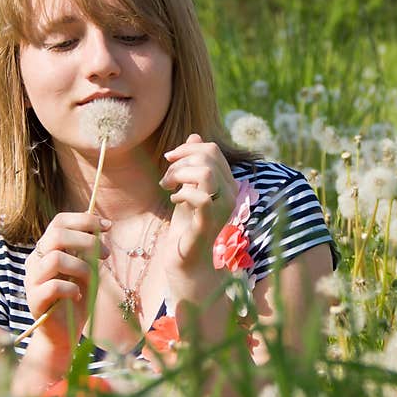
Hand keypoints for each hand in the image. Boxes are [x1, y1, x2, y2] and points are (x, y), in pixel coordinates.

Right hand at [24, 212, 110, 349]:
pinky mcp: (34, 300)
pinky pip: (54, 286)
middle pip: (56, 235)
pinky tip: (78, 295)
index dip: (84, 220)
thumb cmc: (77, 298)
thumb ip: (87, 250)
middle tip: (106, 254)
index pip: (59, 222)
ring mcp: (32, 279)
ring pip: (55, 259)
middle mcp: (35, 260)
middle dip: (86, 240)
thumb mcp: (87, 269)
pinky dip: (72, 288)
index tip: (108, 226)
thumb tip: (100, 225)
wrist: (65, 332)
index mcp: (47, 249)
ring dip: (81, 267)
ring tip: (92, 279)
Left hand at [160, 133, 236, 269]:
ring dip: (180, 174)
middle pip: (209, 155)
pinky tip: (173, 199)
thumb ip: (192, 164)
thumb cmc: (187, 225)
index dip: (187, 149)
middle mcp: (230, 193)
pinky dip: (181, 192)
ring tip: (168, 186)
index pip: (212, 150)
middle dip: (180, 160)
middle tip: (166, 178)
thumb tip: (194, 135)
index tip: (169, 160)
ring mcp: (222, 208)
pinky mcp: (209, 223)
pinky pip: (199, 197)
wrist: (188, 261)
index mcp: (227, 182)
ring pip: (205, 173)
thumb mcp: (187, 188)